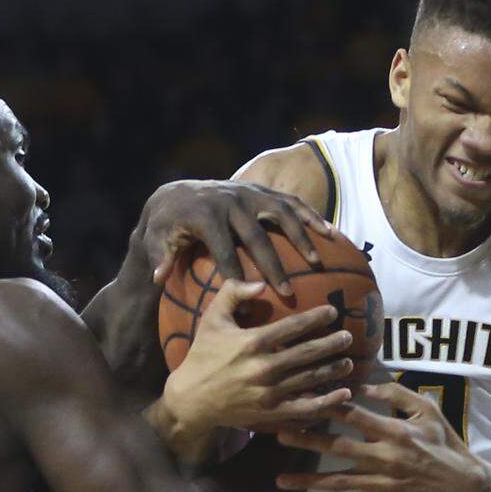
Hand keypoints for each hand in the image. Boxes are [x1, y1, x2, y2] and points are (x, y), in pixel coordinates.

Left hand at [140, 180, 332, 296]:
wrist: (180, 193)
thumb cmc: (169, 226)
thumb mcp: (157, 238)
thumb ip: (160, 257)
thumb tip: (159, 278)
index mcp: (206, 216)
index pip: (222, 248)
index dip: (235, 273)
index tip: (248, 299)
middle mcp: (232, 201)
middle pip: (256, 236)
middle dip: (272, 264)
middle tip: (285, 292)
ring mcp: (251, 194)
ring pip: (282, 214)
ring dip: (301, 238)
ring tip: (317, 263)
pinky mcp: (264, 191)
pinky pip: (293, 202)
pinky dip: (313, 217)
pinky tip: (333, 235)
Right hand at [159, 279, 354, 440]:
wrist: (191, 398)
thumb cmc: (203, 354)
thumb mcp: (212, 318)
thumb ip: (233, 294)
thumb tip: (262, 284)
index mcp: (253, 342)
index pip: (293, 327)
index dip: (316, 317)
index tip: (333, 311)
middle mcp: (265, 367)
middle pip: (308, 353)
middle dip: (332, 344)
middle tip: (348, 337)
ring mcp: (270, 392)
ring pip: (310, 379)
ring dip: (333, 370)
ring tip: (349, 362)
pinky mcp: (271, 412)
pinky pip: (305, 408)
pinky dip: (327, 402)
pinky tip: (343, 395)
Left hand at [274, 383, 490, 491]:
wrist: (464, 486)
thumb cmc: (444, 443)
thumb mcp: (427, 411)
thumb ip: (396, 394)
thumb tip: (363, 384)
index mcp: (395, 432)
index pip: (355, 417)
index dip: (328, 406)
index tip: (304, 399)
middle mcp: (385, 459)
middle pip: (339, 448)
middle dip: (307, 440)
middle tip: (278, 434)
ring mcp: (382, 484)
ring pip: (338, 482)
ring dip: (308, 480)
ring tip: (279, 479)